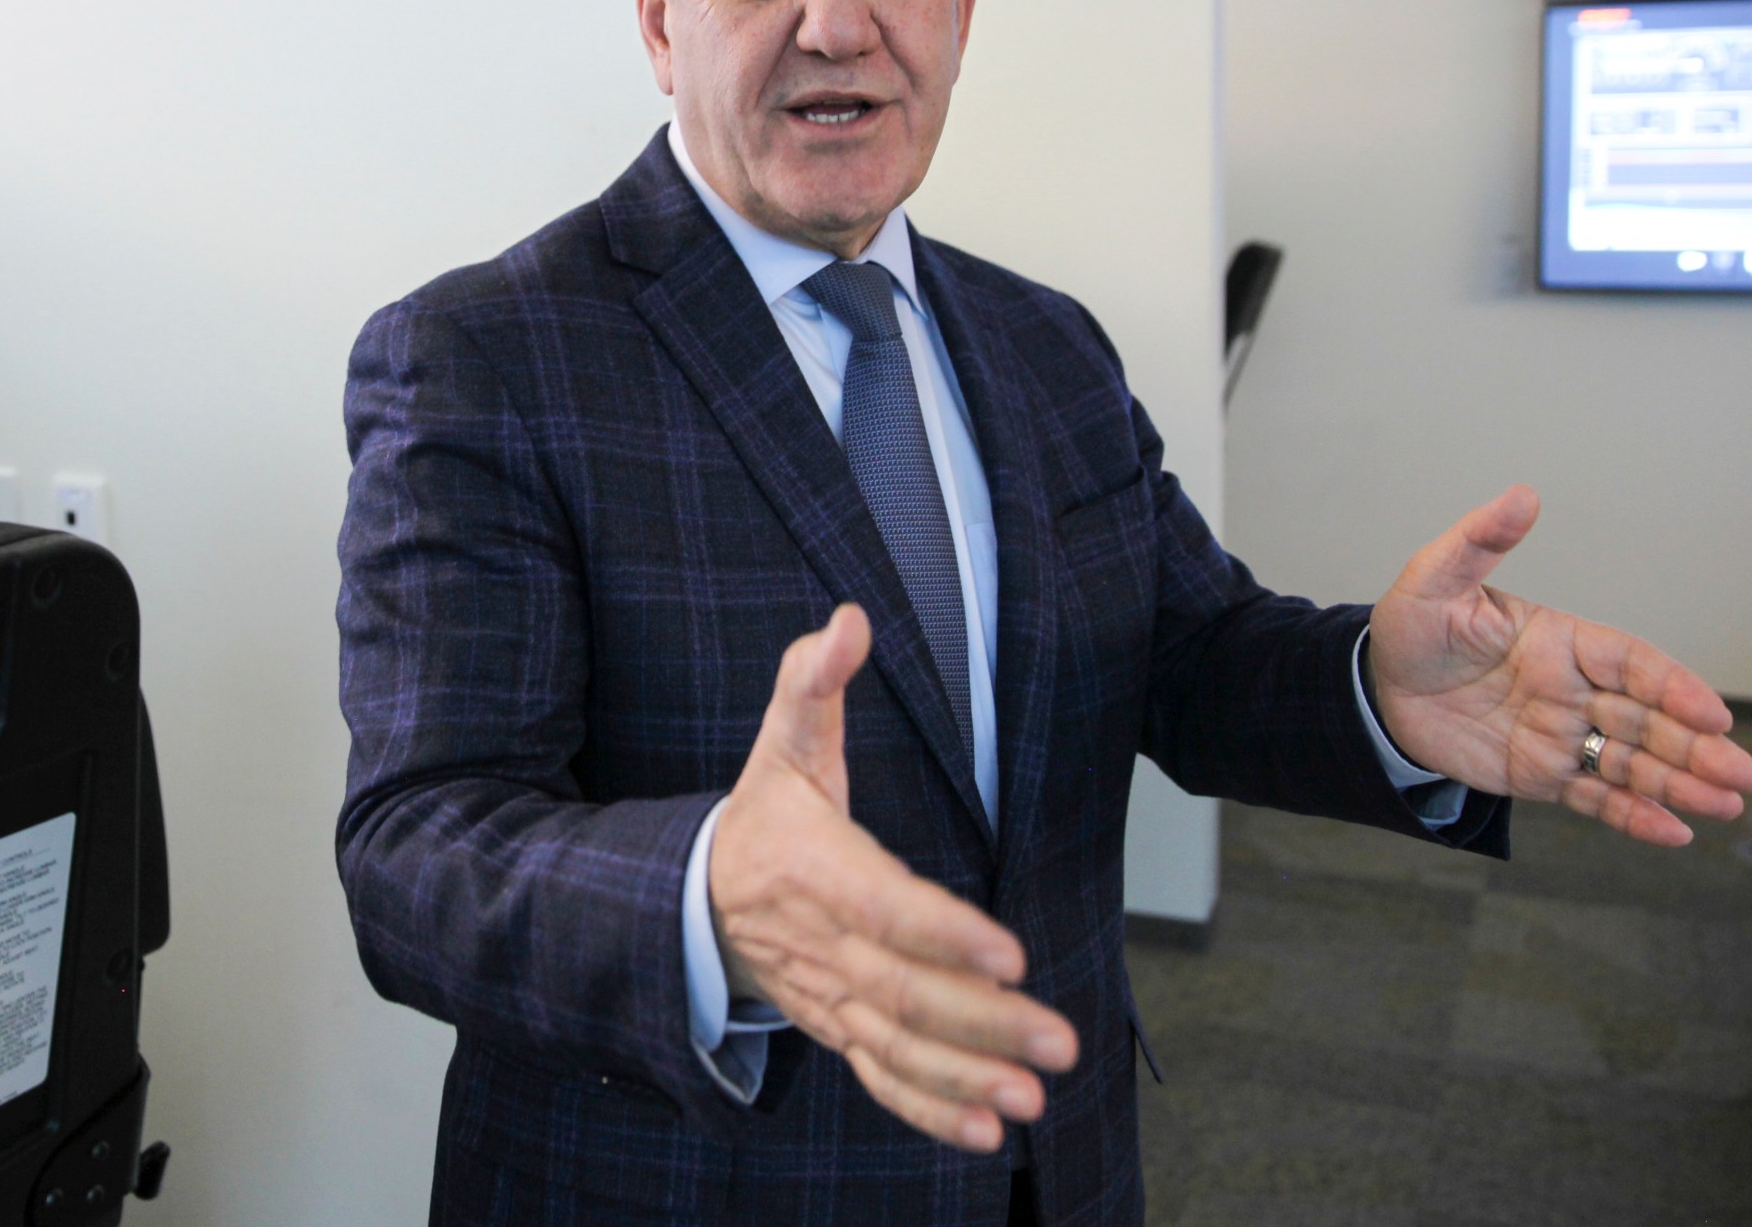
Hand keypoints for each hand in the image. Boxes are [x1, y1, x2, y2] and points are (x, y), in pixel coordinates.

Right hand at [707, 605, 1079, 1151]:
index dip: (945, 932)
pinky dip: (931, 1109)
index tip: (1009, 952)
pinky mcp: (840, 1028)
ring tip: (1032, 1096)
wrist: (694, 898)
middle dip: (984, 1020)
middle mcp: (824, 944)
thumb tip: (848, 621)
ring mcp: (831, 996)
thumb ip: (811, 679)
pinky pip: (882, 1076)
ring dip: (968, 1076)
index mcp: (815, 868)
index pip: (885, 905)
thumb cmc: (764, 814)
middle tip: (1056, 1036)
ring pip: (900, 1045)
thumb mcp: (781, 738)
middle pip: (906, 990)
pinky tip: (988, 1130)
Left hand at [1365, 487, 1751, 845]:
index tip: (1713, 715)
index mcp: (1562, 642)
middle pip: (1649, 720)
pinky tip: (1674, 832)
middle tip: (1744, 776)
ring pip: (1632, 762)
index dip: (1676, 688)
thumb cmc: (1410, 629)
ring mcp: (1560, 735)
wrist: (1373, 691)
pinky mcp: (1539, 775)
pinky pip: (1593, 799)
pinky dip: (1633, 816)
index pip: (1634, 664)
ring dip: (1680, 785)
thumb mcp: (1435, 580)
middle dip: (1698, 748)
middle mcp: (1573, 690)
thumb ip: (1479, 541)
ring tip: (1726, 807)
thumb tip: (1522, 496)